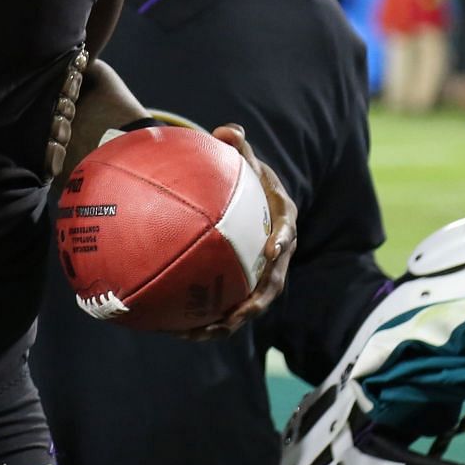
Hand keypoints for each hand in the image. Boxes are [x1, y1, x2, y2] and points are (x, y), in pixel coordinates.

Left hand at [184, 124, 296, 340]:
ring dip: (227, 323)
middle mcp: (279, 253)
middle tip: (235, 315)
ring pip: (250, 305)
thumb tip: (227, 130)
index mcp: (284, 221)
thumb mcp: (246, 158)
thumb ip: (238, 145)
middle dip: (254, 303)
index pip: (287, 231)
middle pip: (272, 285)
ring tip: (198, 334)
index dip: (283, 240)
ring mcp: (263, 274)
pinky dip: (208, 320)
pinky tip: (177, 330)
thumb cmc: (249, 176)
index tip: (273, 248)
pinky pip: (228, 306)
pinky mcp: (246, 285)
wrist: (254, 199)